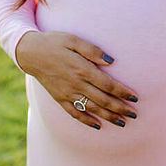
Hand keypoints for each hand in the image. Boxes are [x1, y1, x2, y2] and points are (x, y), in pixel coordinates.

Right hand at [15, 31, 138, 129]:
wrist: (30, 53)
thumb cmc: (55, 42)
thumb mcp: (74, 40)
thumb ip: (93, 51)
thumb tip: (111, 61)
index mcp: (82, 69)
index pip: (108, 85)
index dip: (123, 92)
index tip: (135, 97)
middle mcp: (76, 84)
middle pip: (102, 100)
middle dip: (120, 108)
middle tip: (135, 114)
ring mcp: (67, 94)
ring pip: (91, 109)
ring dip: (108, 117)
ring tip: (122, 123)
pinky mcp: (60, 99)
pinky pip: (74, 113)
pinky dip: (87, 121)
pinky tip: (98, 126)